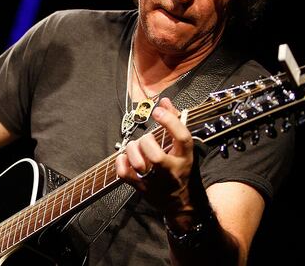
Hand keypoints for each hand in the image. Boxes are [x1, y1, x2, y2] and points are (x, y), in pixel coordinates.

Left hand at [114, 97, 195, 213]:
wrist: (180, 202)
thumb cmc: (179, 168)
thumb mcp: (182, 147)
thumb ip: (173, 122)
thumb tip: (164, 101)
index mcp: (184, 157)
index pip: (182, 137)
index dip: (169, 121)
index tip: (157, 112)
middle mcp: (172, 170)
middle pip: (156, 156)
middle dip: (146, 142)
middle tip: (146, 139)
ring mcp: (156, 181)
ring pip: (140, 165)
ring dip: (132, 151)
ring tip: (134, 148)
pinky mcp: (141, 188)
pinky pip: (125, 175)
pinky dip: (120, 162)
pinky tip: (124, 158)